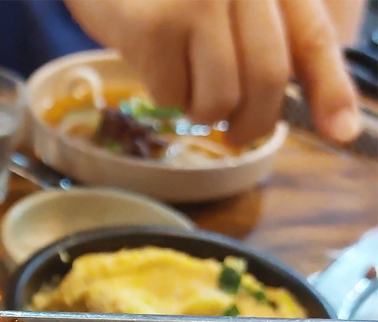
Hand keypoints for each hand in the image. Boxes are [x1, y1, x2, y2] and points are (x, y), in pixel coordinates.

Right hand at [65, 0, 362, 144]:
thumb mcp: (230, 0)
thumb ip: (269, 37)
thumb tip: (297, 105)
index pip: (312, 37)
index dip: (330, 89)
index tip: (341, 131)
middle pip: (268, 78)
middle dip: (255, 122)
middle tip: (238, 135)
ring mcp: (196, 4)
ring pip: (220, 98)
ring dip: (203, 112)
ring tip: (187, 88)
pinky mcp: (154, 29)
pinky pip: (172, 96)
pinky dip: (165, 95)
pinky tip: (155, 65)